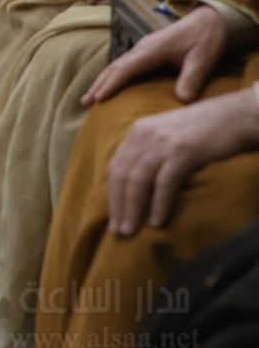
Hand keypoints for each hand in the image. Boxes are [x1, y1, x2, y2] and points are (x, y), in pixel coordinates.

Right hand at [85, 5, 230, 106]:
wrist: (210, 18)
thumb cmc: (206, 38)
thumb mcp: (203, 59)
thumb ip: (192, 79)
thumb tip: (182, 100)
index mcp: (151, 50)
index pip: (124, 69)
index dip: (110, 85)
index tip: (97, 99)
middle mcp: (142, 48)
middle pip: (114, 67)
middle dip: (98, 84)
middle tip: (85, 102)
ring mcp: (143, 48)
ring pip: (117, 65)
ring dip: (102, 80)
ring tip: (91, 97)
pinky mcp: (148, 51)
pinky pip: (125, 65)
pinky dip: (113, 76)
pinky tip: (111, 84)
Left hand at [106, 88, 258, 235]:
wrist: (235, 115)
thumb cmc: (204, 131)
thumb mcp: (168, 137)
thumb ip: (150, 154)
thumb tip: (138, 188)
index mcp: (137, 132)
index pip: (115, 167)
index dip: (112, 194)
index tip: (112, 217)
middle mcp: (144, 135)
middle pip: (122, 175)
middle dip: (118, 206)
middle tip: (118, 232)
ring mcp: (163, 142)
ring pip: (138, 180)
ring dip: (133, 209)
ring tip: (131, 231)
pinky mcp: (183, 150)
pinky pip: (164, 182)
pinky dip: (159, 203)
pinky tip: (157, 221)